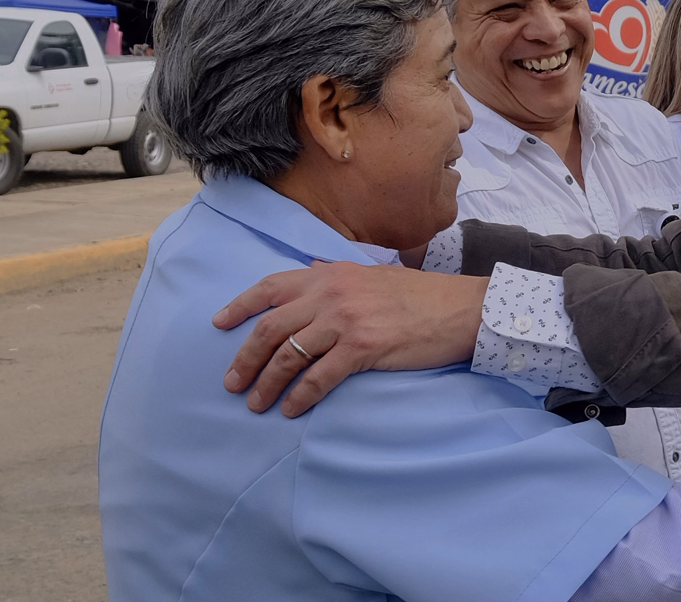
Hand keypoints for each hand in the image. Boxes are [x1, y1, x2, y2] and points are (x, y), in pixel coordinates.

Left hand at [213, 261, 488, 416]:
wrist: (461, 309)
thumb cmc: (421, 296)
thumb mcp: (373, 275)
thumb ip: (337, 275)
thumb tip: (309, 271)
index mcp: (331, 273)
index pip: (271, 286)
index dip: (240, 306)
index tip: (219, 324)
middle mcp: (332, 294)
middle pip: (271, 327)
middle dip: (246, 358)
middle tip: (232, 383)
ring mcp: (346, 320)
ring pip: (289, 355)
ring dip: (266, 383)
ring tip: (256, 404)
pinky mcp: (363, 348)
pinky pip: (319, 377)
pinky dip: (300, 397)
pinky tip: (291, 410)